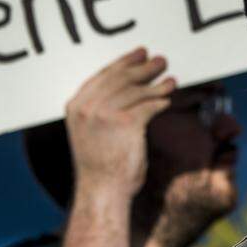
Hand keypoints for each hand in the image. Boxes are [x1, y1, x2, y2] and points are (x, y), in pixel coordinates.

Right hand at [64, 46, 175, 201]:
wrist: (102, 192)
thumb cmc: (100, 166)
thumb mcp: (90, 131)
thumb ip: (101, 109)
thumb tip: (130, 85)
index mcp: (76, 107)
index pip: (103, 75)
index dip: (124, 62)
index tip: (139, 53)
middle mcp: (87, 107)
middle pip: (121, 78)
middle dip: (143, 67)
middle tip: (160, 60)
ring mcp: (104, 114)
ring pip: (137, 91)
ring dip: (157, 85)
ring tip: (171, 81)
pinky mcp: (125, 124)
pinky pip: (148, 107)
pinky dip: (160, 103)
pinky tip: (167, 102)